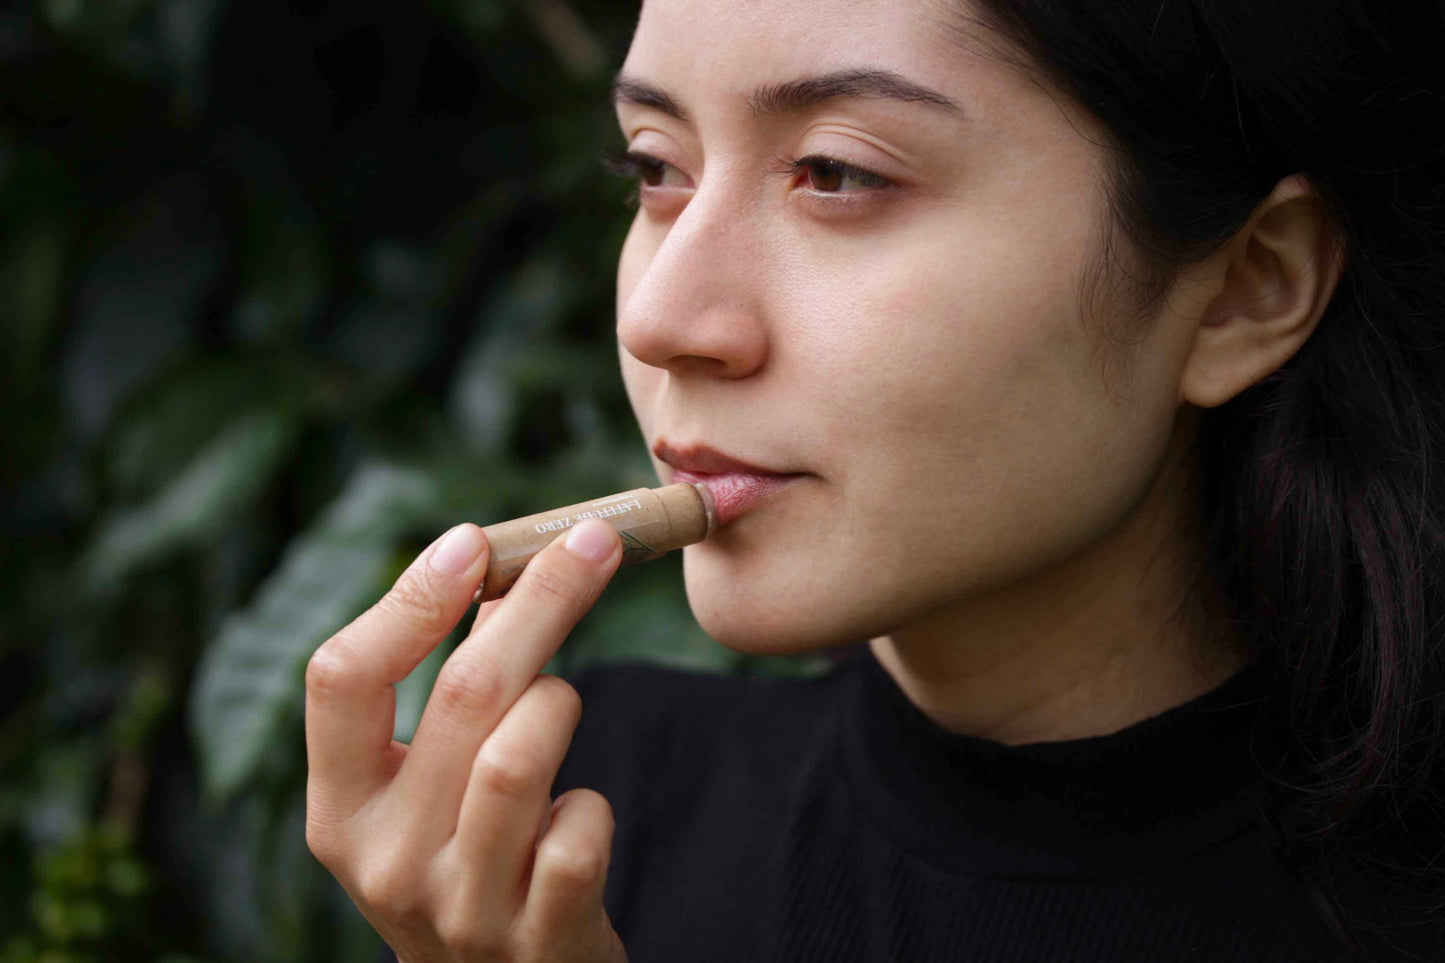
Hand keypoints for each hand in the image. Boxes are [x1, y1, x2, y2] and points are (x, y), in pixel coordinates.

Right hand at [304, 518, 627, 962]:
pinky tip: (578, 815)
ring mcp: (460, 906)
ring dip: (561, 705)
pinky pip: (580, 830)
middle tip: (596, 540)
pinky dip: (594, 805)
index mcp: (340, 810)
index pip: (340, 679)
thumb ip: (448, 693)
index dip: (408, 599)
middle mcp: (384, 860)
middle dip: (541, 602)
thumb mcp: (426, 792)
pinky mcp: (538, 937)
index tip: (471, 540)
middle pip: (460, 695)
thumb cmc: (466, 861)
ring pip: (519, 756)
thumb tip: (501, 568)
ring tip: (561, 711)